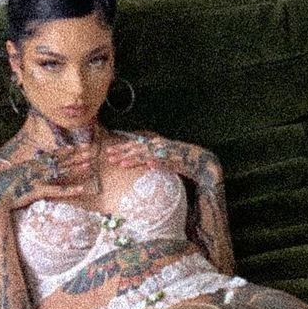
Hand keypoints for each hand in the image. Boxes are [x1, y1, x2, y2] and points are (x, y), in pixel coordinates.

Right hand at [0, 134, 96, 210]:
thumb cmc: (4, 185)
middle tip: (91, 151)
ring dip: (76, 168)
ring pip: (63, 172)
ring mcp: (40, 179)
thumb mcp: (16, 174)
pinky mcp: (40, 190)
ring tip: (90, 164)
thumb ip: (26, 171)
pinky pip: (59, 190)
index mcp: (33, 164)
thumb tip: (30, 169)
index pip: (53, 155)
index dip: (66, 151)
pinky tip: (82, 188)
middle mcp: (38, 168)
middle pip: (62, 160)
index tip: (77, 146)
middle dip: (77, 156)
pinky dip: (71, 189)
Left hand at [102, 134, 219, 188]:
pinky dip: (150, 162)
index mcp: (155, 144)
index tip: (108, 151)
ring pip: (145, 154)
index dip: (122, 148)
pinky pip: (159, 160)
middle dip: (122, 151)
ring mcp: (165, 151)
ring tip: (120, 162)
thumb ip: (152, 159)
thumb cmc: (181, 161)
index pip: (135, 145)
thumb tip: (143, 162)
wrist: (200, 161)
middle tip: (108, 156)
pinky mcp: (172, 159)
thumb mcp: (163, 159)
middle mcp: (158, 145)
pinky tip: (145, 164)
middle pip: (136, 148)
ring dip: (132, 158)